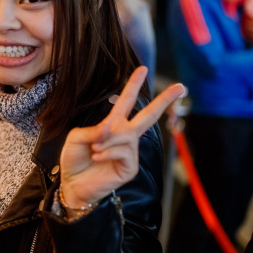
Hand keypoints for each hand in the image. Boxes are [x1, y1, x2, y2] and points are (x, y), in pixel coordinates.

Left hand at [59, 67, 185, 206]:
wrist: (71, 183)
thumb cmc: (74, 160)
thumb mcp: (77, 137)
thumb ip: (94, 130)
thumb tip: (112, 128)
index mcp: (112, 125)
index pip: (125, 102)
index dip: (133, 85)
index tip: (142, 69)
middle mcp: (125, 136)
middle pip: (148, 115)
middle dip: (164, 100)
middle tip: (181, 86)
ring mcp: (130, 152)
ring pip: (127, 135)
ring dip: (108, 141)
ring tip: (94, 150)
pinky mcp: (130, 167)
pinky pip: (124, 151)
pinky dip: (108, 152)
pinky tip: (98, 157)